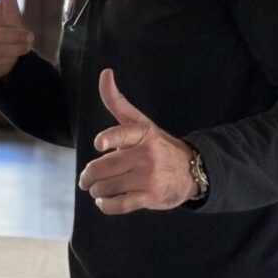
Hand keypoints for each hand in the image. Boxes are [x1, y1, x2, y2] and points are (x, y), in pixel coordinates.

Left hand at [78, 69, 197, 214]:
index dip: (109, 139)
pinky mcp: (151, 197)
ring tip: (98, 189)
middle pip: (103, 168)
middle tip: (85, 180)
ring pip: (107, 187)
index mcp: (142, 134)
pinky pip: (120, 204)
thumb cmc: (156, 145)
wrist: (192, 170)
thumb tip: (105, 72)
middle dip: (87, 176)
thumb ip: (117, 101)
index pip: (123, 134)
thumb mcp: (140, 122)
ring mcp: (149, 177)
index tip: (98, 145)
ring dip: (96, 191)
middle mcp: (146, 155)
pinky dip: (106, 205)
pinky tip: (104, 201)